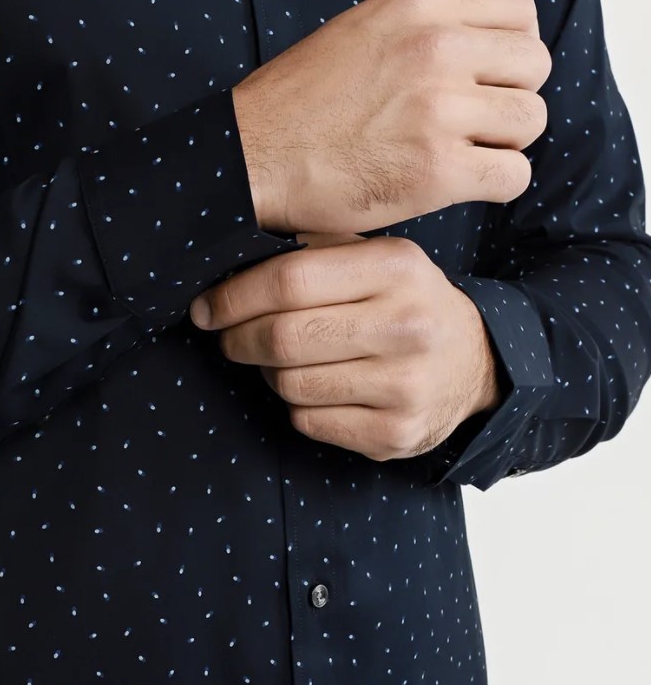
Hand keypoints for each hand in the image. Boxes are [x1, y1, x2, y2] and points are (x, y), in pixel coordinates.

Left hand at [189, 235, 501, 460]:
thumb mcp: (379, 258)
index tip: (207, 308)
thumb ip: (315, 251)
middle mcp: (407, 326)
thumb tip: (229, 263)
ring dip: (270, 374)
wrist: (476, 363)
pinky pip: (308, 421)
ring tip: (284, 362)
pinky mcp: (396, 433)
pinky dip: (297, 406)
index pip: (288, 280)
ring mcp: (405, 385)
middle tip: (228, 338)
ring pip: (289, 384)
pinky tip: (317, 390)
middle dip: (238, 339)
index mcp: (397, 268)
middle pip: (283, 337)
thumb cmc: (407, 304)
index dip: (234, 297)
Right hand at [232, 0, 550, 233]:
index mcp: (417, 6)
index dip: (513, 49)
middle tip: (474, 124)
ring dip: (504, 144)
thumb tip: (480, 48)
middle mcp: (436, 49)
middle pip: (534, 67)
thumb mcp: (359, 31)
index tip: (489, 77)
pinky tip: (461, 185)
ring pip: (529, 123)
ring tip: (463, 155)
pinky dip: (496, 185)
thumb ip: (423, 29)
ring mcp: (439, 111)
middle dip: (511, 98)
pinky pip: (513, 176)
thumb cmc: (297, 105)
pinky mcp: (437, 171)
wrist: (251, 160)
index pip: (519, 10)